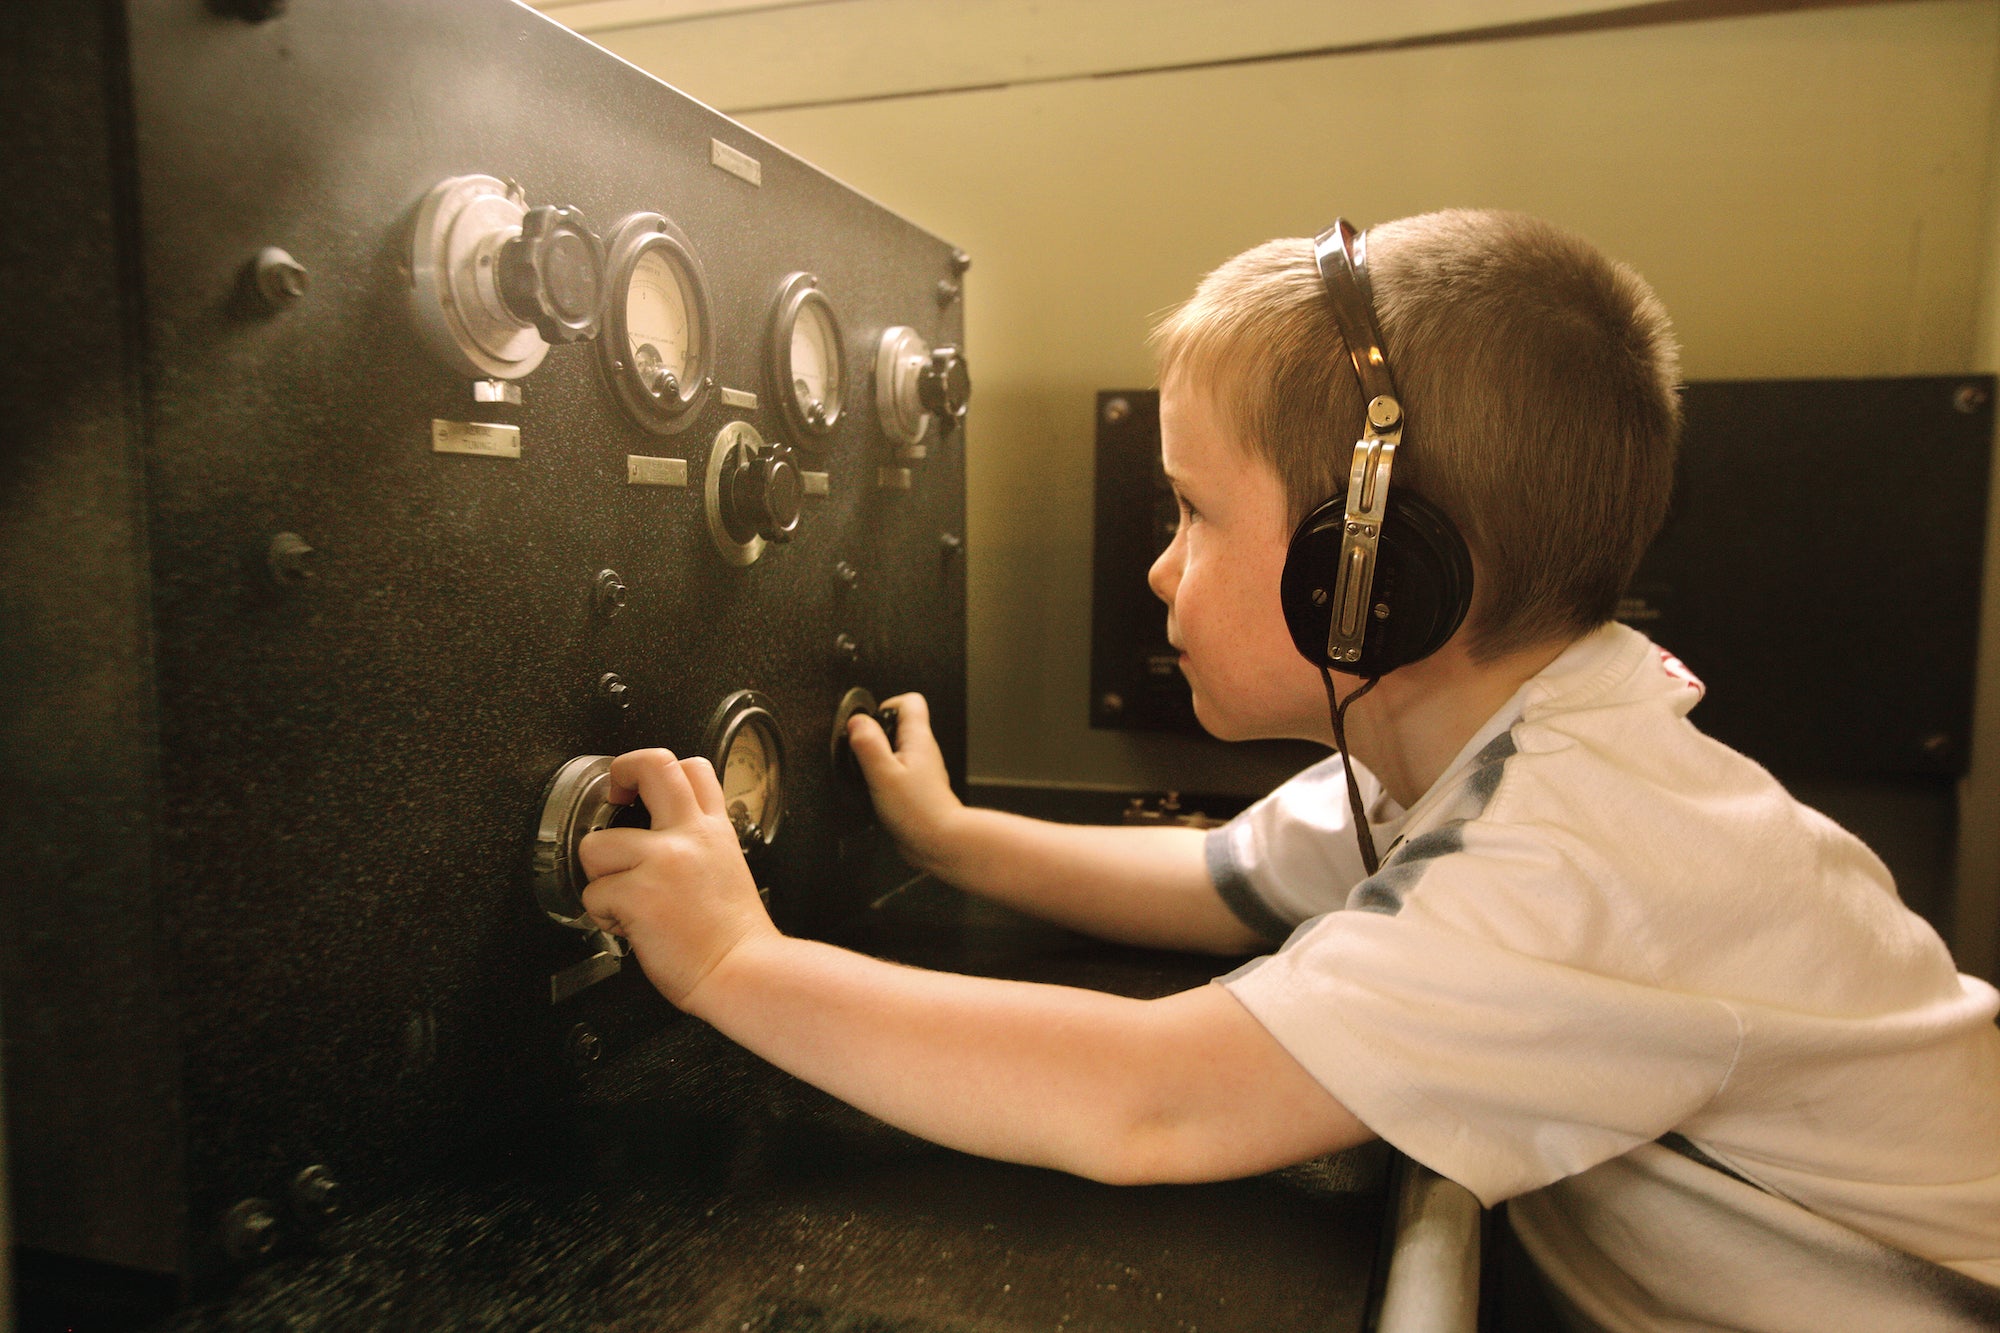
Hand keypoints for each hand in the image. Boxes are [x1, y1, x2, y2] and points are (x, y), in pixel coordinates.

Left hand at [578, 748, 776, 1006]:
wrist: (744, 972)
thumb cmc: (733, 936)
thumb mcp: (727, 869)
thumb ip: (698, 845)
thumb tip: (656, 840)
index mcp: (713, 831)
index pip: (691, 768)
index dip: (657, 769)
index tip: (638, 788)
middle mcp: (689, 837)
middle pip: (651, 766)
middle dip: (621, 772)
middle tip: (614, 795)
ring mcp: (662, 862)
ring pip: (595, 845)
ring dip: (601, 877)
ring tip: (625, 898)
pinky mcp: (638, 895)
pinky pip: (593, 895)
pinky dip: (605, 916)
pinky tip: (631, 927)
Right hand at [846, 692, 966, 874]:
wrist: (939, 843)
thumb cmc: (918, 813)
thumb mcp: (883, 774)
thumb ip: (868, 745)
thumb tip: (856, 722)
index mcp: (918, 739)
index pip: (910, 701)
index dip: (886, 705)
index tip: (868, 724)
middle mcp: (924, 751)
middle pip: (900, 725)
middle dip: (877, 734)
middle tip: (864, 753)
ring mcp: (922, 770)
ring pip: (898, 751)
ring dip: (880, 758)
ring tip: (871, 776)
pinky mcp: (917, 789)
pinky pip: (898, 772)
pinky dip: (885, 777)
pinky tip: (878, 793)